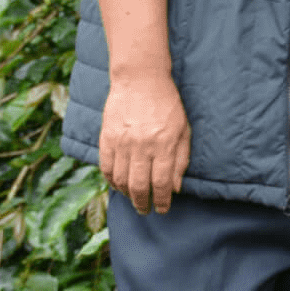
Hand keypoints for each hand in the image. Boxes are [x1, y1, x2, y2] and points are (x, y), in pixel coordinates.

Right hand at [99, 70, 192, 214]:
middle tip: (146, 210)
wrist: (140, 80)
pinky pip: (106, 168)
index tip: (162, 209)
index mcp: (164, 144)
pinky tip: (118, 185)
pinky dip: (111, 181)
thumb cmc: (167, 105)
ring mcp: (121, 143)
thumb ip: (181, 159)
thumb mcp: (183, 130)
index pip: (162, 182)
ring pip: (121, 180)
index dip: (162, 200)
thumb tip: (176, 187)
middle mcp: (142, 146)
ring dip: (127, 195)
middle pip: (139, 186)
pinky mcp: (106, 138)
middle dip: (143, 203)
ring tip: (134, 199)